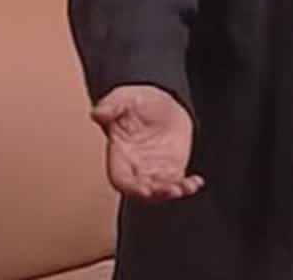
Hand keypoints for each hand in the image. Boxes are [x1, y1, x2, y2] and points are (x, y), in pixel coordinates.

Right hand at [91, 84, 204, 201]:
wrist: (162, 103)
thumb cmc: (138, 102)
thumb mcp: (123, 98)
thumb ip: (111, 105)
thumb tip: (98, 113)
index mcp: (119, 154)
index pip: (121, 179)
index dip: (131, 188)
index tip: (143, 190)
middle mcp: (136, 167)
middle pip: (142, 191)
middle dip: (155, 195)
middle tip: (170, 190)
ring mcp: (154, 170)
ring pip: (160, 191)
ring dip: (172, 193)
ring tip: (184, 188)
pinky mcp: (171, 169)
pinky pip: (178, 183)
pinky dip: (187, 186)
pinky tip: (195, 183)